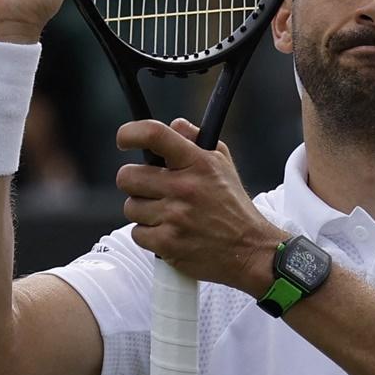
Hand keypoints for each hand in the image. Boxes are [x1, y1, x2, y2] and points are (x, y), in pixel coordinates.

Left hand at [115, 119, 284, 294]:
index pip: (155, 135)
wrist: (250, 249)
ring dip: (144, 211)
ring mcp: (174, 217)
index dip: (131, 133)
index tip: (124, 139)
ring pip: (131, 207)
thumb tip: (173, 125)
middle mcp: (184, 187)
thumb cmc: (233, 205)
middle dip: (135, 182)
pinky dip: (149, 235)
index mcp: (198, 163)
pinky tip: (169, 232)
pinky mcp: (167, 244)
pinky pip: (137, 233)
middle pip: (128, 176)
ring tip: (167, 214)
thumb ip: (196, 140)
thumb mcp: (222, 164)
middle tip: (151, 188)